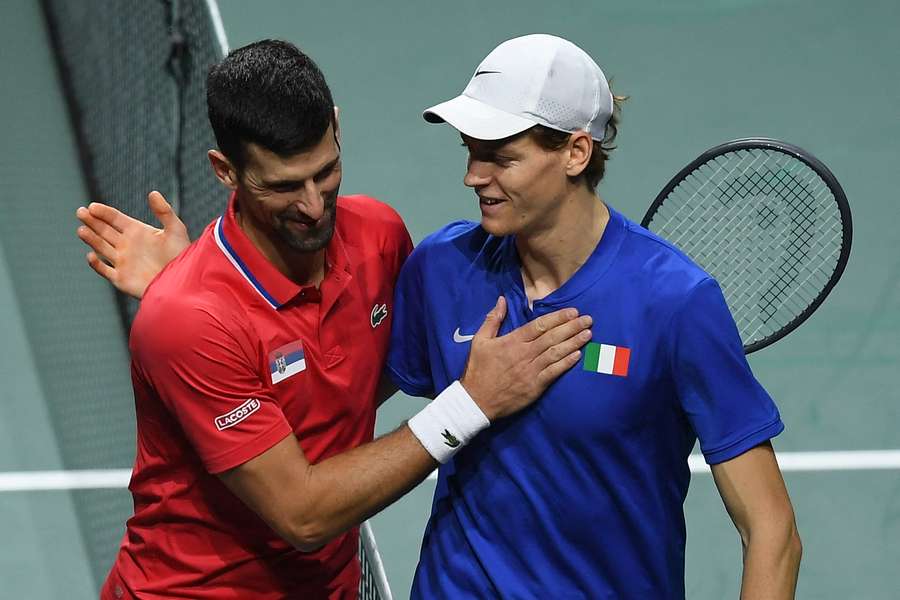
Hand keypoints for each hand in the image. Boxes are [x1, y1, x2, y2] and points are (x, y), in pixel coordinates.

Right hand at [76, 191, 190, 298]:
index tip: (92, 206)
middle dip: (92, 221)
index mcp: (137, 231)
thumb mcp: (175, 230)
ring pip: (101, 247)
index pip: (115, 218)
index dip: (103, 212)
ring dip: (91, 239)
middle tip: (80, 212)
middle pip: (104, 230)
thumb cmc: (181, 256)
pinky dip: (96, 264)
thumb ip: (164, 211)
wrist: (183, 282)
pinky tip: (91, 255)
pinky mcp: (121, 278)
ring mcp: (122, 261)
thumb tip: (153, 192)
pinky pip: (104, 270)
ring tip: (81, 229)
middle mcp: (126, 245)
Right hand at [460, 297, 591, 419]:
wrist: (476, 401)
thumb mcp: (479, 341)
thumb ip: (493, 319)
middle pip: (552, 337)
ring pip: (556, 353)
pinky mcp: (535, 386)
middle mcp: (524, 354)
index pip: (539, 325)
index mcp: (512, 341)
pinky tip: (579, 355)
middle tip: (588, 319)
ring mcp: (531, 370)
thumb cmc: (478, 370)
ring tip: (588, 334)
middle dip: (572, 327)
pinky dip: (567, 363)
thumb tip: (502, 299)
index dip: (558, 317)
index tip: (573, 311)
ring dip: (574, 342)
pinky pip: (554, 372)